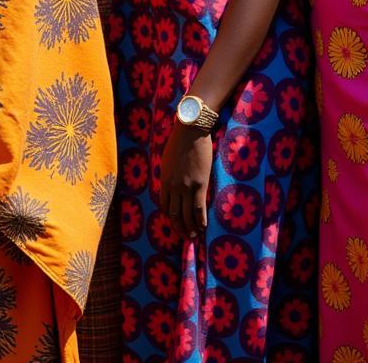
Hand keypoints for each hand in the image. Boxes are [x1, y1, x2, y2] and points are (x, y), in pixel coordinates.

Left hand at [159, 121, 213, 237]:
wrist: (190, 132)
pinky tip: (203, 227)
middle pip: (175, 214)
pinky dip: (201, 220)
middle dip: (179, 228)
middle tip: (185, 236)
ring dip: (190, 228)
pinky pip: (199, 208)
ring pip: (187, 215)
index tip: (175, 223)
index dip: (170, 217)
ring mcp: (187, 187)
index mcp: (164, 180)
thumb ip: (168, 175)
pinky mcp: (200, 185)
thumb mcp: (167, 161)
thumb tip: (171, 185)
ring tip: (194, 236)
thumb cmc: (178, 142)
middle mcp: (174, 187)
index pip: (164, 206)